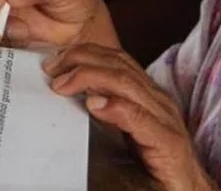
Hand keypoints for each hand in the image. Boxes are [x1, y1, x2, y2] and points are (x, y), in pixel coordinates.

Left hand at [43, 44, 215, 190]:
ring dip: (90, 77)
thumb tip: (64, 98)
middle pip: (118, 64)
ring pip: (126, 83)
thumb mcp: (123, 130)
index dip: (85, 53)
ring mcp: (164, 117)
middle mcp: (156, 99)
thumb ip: (103, 111)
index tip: (55, 61)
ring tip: (63, 83)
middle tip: (52, 68)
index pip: (116, 59)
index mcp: (146, 93)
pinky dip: (115, 107)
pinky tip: (94, 105)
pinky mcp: (168, 142)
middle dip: (81, 60)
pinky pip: (140, 118)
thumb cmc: (154, 165)